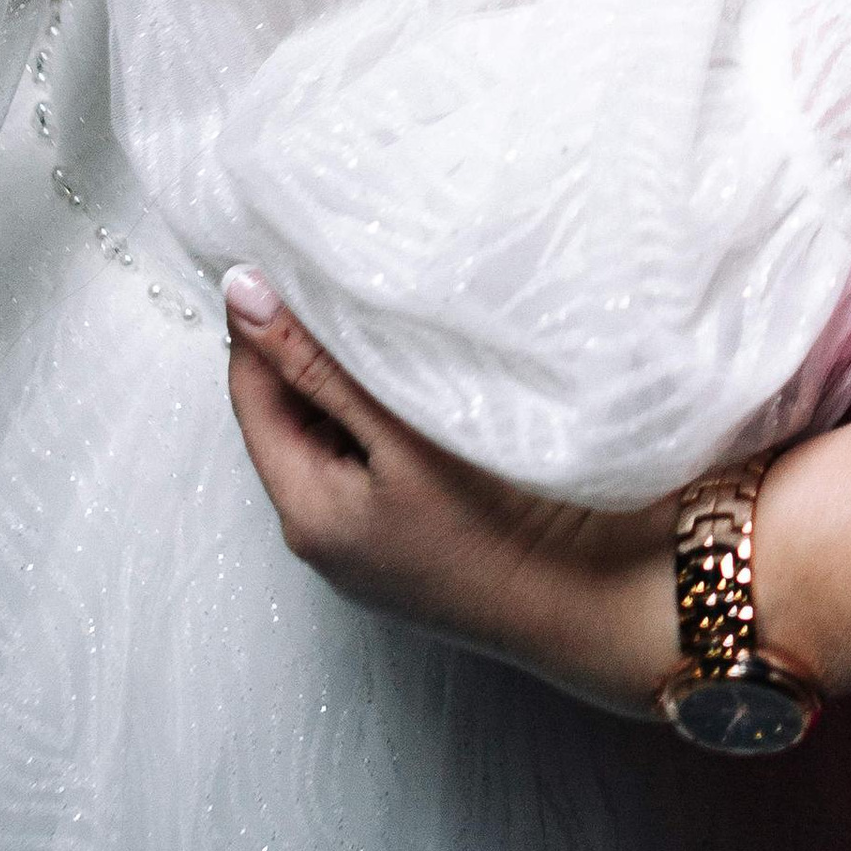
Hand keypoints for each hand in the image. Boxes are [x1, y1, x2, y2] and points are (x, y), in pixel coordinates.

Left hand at [224, 281, 850, 709]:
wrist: (607, 601)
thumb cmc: (505, 529)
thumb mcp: (402, 439)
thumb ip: (322, 365)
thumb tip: (243, 292)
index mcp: (307, 513)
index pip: (253, 388)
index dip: (264, 318)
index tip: (291, 249)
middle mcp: (330, 533)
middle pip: (293, 407)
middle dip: (310, 338)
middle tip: (343, 261)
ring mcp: (379, 537)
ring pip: (343, 424)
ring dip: (357, 367)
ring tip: (388, 300)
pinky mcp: (426, 531)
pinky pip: (384, 447)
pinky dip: (393, 400)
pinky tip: (429, 365)